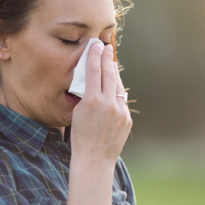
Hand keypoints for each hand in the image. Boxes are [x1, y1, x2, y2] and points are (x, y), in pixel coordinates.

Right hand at [70, 42, 131, 164]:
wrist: (94, 159)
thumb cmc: (80, 137)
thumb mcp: (76, 113)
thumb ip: (86, 95)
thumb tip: (93, 81)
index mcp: (91, 100)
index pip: (93, 70)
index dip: (94, 55)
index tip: (95, 44)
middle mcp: (107, 103)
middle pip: (109, 74)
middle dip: (107, 59)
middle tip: (106, 48)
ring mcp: (119, 111)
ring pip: (117, 86)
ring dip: (113, 74)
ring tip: (110, 65)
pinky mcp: (127, 118)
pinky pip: (121, 101)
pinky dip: (116, 94)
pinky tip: (114, 88)